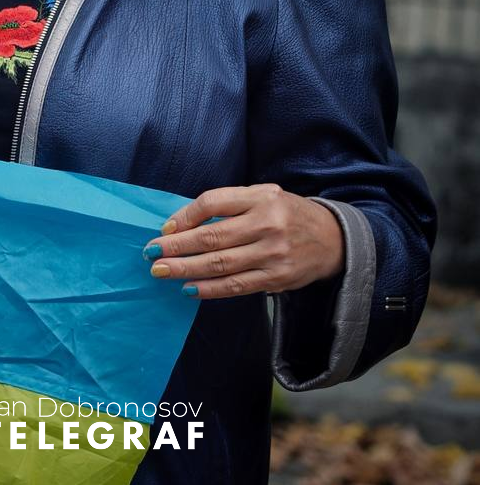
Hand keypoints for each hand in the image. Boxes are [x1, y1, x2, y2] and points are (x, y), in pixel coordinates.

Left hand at [142, 184, 344, 297]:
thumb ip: (229, 204)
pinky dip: (209, 289)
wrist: (334, 239)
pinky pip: (236, 286)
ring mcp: (272, 253)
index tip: (164, 230)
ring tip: (162, 271)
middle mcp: (268, 224)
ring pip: (220, 264)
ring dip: (186, 269)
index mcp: (262, 198)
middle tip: (150, 253)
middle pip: (212, 236)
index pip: (213, 202)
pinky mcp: (276, 278)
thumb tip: (182, 223)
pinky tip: (189, 288)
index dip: (184, 216)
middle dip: (177, 246)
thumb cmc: (288, 214)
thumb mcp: (264, 196)